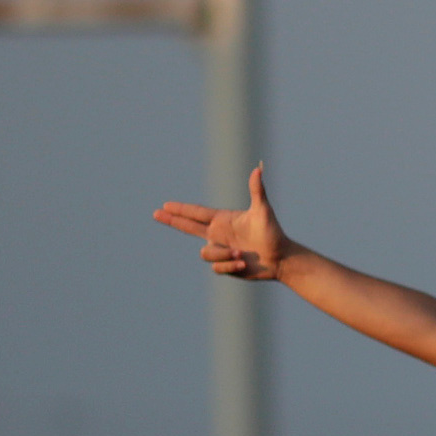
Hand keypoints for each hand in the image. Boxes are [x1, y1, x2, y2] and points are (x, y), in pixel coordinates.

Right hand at [156, 166, 292, 282]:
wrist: (280, 258)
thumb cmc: (273, 233)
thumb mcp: (263, 211)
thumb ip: (257, 191)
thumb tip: (258, 169)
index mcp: (223, 220)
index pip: (197, 213)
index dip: (180, 210)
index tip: (165, 205)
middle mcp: (218, 234)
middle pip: (188, 227)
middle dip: (172, 221)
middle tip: (156, 213)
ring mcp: (220, 250)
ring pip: (205, 254)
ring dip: (223, 254)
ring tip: (242, 254)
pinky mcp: (225, 266)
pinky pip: (217, 267)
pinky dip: (230, 265)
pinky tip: (244, 263)